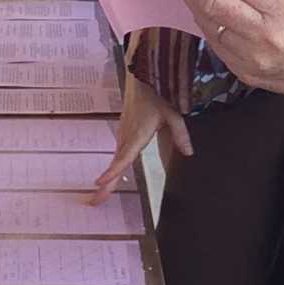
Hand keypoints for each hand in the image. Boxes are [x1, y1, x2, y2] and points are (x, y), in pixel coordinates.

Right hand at [92, 78, 189, 200]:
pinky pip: (117, 156)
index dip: (113, 170)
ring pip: (114, 162)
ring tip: (99, 198)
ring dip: (106, 180)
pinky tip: (108, 182)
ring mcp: (123, 137)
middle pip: (115, 164)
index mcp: (138, 134)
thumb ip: (181, 134)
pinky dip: (111, 170)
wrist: (140, 83)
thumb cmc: (155, 97)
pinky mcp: (123, 136)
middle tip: (94, 201)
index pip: (124, 156)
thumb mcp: (172, 114)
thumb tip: (188, 153)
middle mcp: (127, 137)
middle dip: (105, 184)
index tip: (101, 182)